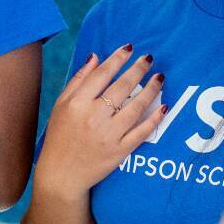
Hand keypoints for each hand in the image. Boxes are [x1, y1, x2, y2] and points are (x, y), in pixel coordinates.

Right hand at [35, 46, 164, 195]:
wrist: (62, 175)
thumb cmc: (60, 137)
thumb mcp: (61, 105)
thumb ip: (78, 80)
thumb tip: (95, 56)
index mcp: (77, 103)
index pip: (102, 74)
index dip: (118, 59)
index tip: (129, 48)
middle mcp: (94, 117)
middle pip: (122, 87)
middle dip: (138, 70)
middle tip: (149, 58)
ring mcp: (109, 135)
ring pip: (136, 107)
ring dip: (151, 90)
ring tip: (160, 78)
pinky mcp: (120, 152)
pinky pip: (142, 132)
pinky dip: (154, 119)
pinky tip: (164, 106)